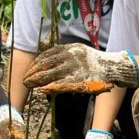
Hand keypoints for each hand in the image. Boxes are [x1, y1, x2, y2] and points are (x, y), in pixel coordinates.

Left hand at [23, 43, 138, 95]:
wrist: (113, 66)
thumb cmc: (94, 61)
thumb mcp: (79, 51)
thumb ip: (65, 53)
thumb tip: (47, 60)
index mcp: (70, 48)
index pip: (48, 54)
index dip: (36, 63)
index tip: (30, 69)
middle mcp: (71, 56)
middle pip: (46, 64)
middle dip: (33, 72)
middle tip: (25, 79)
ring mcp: (75, 68)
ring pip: (51, 74)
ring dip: (37, 80)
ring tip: (29, 84)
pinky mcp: (80, 80)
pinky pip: (62, 84)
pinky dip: (51, 87)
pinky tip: (43, 90)